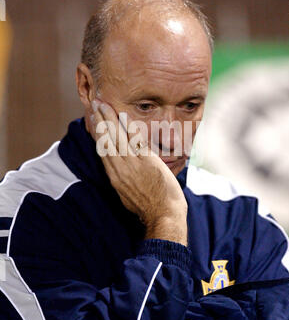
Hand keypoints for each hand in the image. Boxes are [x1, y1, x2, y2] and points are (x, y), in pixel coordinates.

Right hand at [92, 100, 187, 245]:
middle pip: (105, 140)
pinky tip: (122, 114)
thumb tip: (121, 170)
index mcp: (114, 177)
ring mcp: (132, 164)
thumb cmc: (149, 207)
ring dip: (108, 118)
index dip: (97, 134)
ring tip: (103, 104)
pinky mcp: (146, 161)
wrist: (163, 215)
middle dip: (99, 121)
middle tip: (94, 104)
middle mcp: (119, 169)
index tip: (94, 121)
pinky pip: (133, 139)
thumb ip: (122, 179)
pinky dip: (127, 126)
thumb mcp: (128, 194)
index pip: (102, 151)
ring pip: (115, 137)